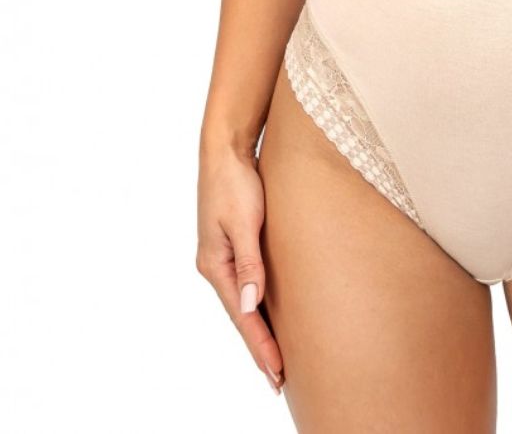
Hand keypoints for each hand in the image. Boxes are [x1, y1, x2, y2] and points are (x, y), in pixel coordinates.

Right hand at [196, 141, 284, 396]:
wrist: (225, 150)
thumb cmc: (235, 182)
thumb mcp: (244, 221)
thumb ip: (250, 263)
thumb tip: (251, 304)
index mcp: (215, 265)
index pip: (242, 316)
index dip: (260, 346)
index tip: (276, 373)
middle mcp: (216, 266)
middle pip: (241, 316)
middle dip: (259, 347)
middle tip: (279, 380)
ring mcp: (223, 256)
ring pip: (244, 302)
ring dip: (259, 329)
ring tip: (275, 357)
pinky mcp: (234, 244)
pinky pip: (247, 284)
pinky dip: (257, 305)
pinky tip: (266, 314)